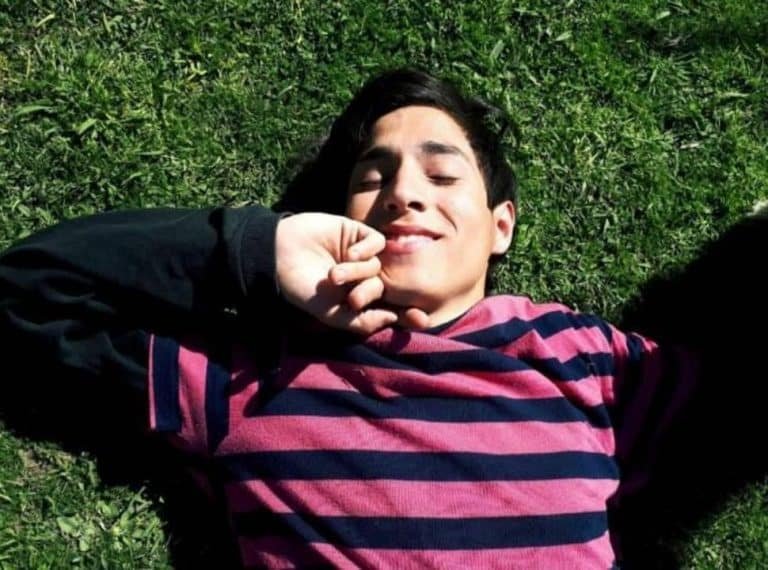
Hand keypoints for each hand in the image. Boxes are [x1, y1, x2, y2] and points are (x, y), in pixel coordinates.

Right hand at [275, 213, 428, 334]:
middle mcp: (362, 278)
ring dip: (359, 272)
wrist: (278, 255)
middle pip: (385, 288)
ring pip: (379, 266)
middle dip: (370, 294)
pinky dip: (367, 250)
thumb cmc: (301, 288)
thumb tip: (392, 319)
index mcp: (358, 300)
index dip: (407, 314)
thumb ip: (360, 321)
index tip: (422, 320)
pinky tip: (350, 253)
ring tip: (334, 275)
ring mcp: (361, 255)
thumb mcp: (329, 314)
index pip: (390, 307)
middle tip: (351, 299)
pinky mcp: (357, 233)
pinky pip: (378, 242)